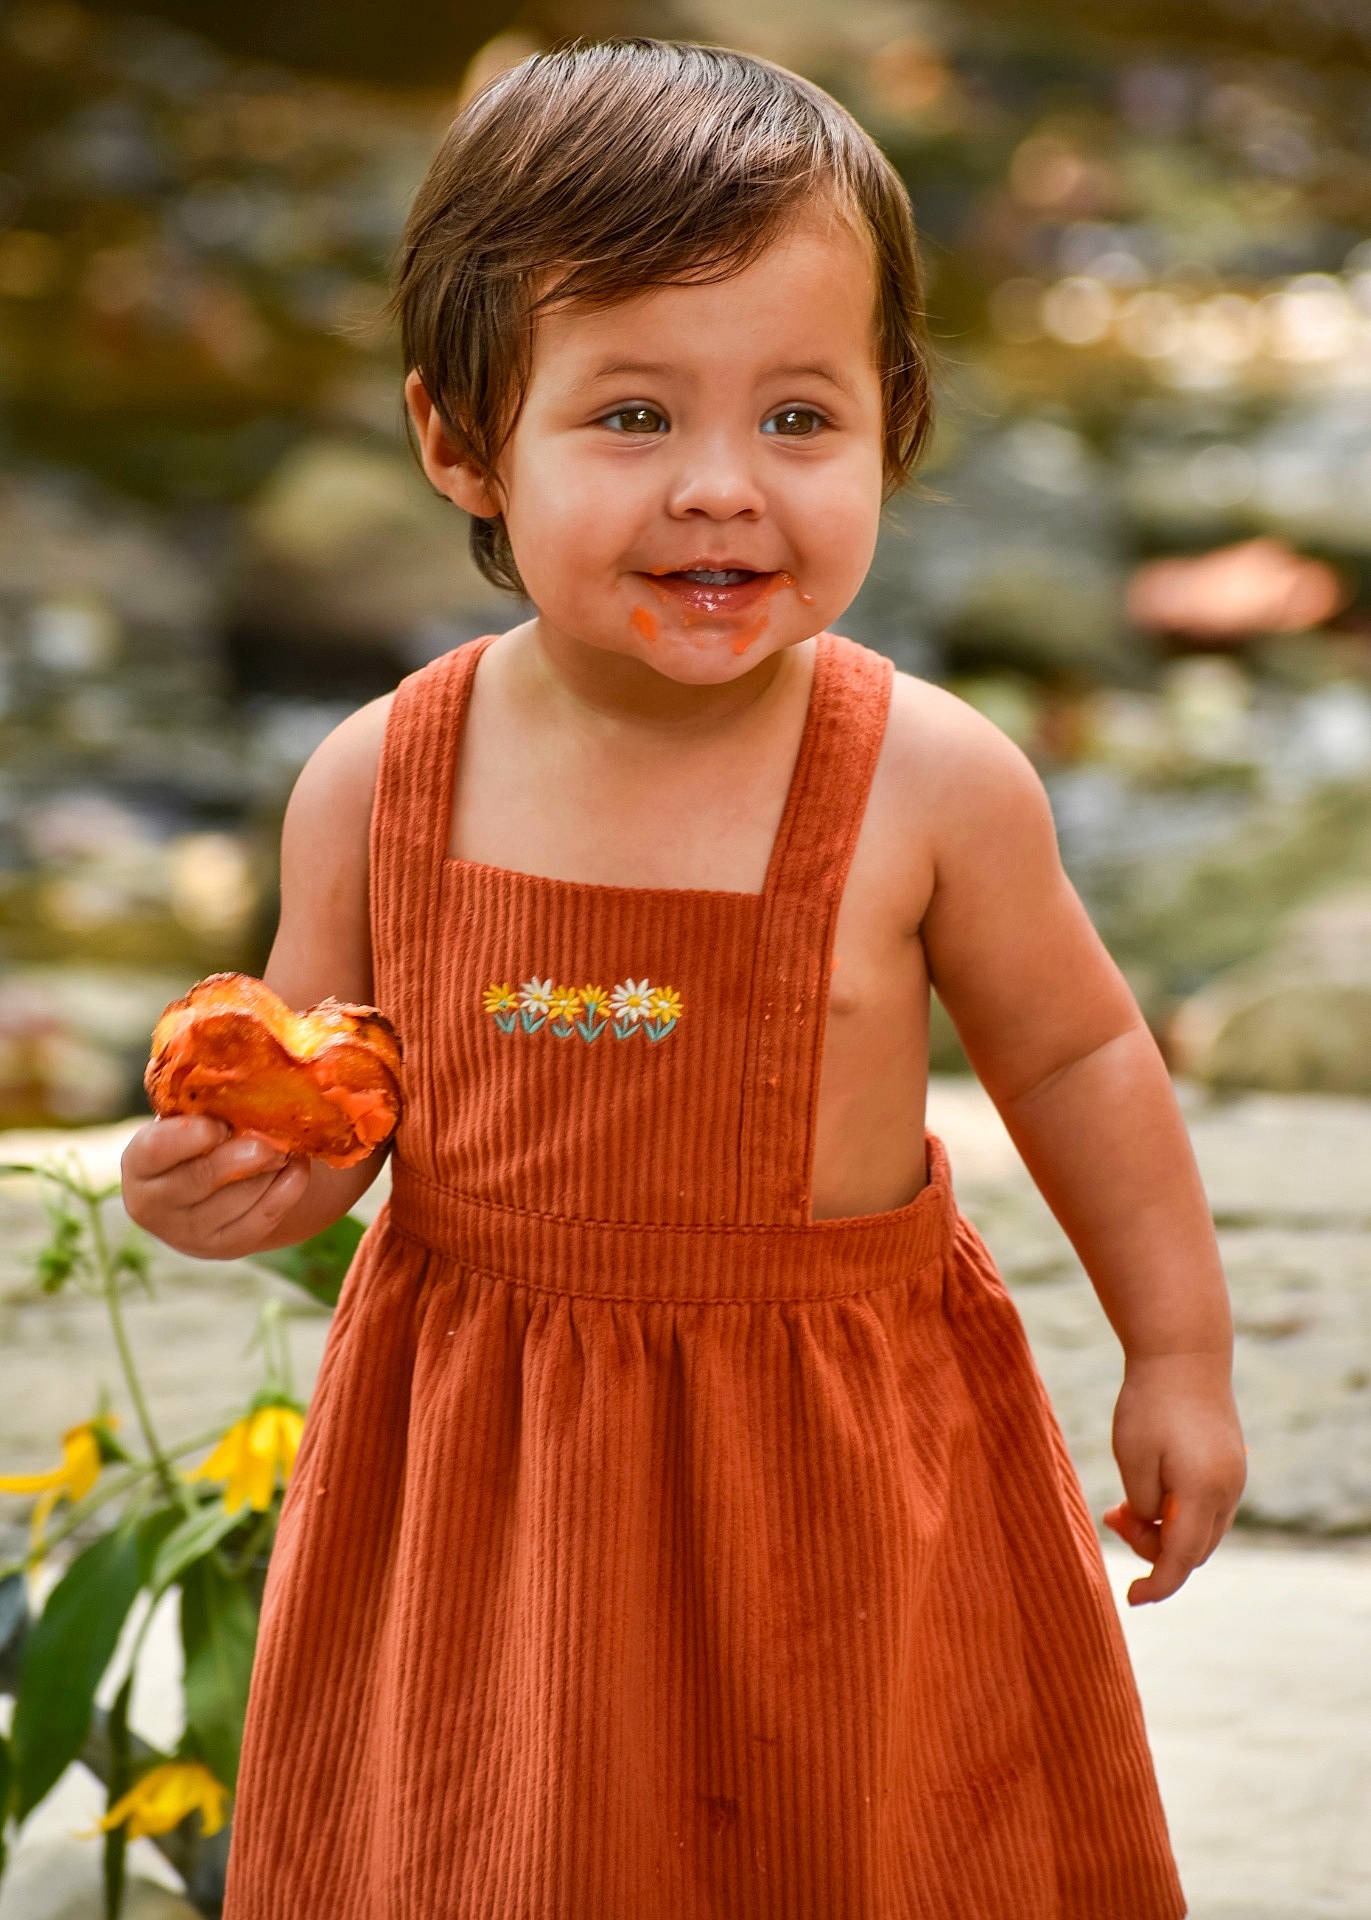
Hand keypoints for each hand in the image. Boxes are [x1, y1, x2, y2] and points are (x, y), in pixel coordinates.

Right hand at [121, 1115, 310, 1260]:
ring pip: (234, 1201)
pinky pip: (259, 1220)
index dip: (187, 1137)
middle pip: (197, 1180)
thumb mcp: (189, 1117)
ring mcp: (189, 1234)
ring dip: (267, 1171)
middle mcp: (154, 1205)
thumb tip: (243, 1071)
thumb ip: (202, 1103)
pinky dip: (284, 1192)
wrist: (210, 1190)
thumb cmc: (198, 1139)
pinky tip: (298, 1168)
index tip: (218, 1124)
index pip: (154, 1151)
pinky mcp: (226, 1247)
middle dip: (236, 1158)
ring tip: (287, 1146)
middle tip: (267, 1142)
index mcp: (138, 1165)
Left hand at [1103, 1352, 1246, 1605]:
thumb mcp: (1132, 1456)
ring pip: (1201, 1530)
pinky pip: (1206, 1508)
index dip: (1157, 1585)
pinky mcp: (1230, 1465)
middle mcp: (1228, 1491)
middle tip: (1113, 1515)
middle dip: (1152, 1548)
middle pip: (1193, 1549)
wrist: (1184, 1353)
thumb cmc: (1150, 1402)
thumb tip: (1153, 1528)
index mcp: (1203, 1493)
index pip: (1181, 1560)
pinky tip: (1149, 1490)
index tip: (1131, 1599)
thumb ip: (1143, 1505)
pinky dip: (1178, 1512)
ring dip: (1164, 1530)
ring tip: (1121, 1504)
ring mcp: (1234, 1478)